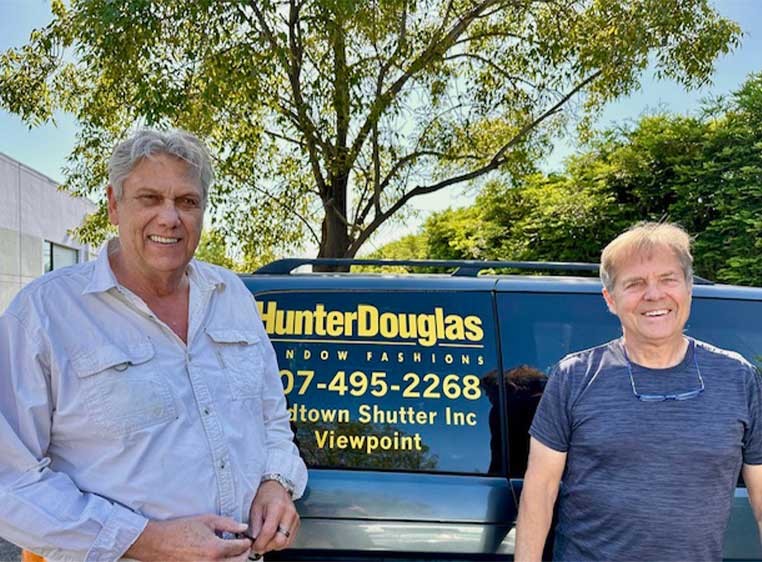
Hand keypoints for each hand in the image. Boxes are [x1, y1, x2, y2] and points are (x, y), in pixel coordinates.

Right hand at [124, 514, 252, 561]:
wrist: (158, 543)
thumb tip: (244, 527)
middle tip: (242, 547)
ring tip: (231, 554)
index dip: (246, 542)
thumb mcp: (206, 520)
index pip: (241, 548)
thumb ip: (228, 523)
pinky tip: (218, 557)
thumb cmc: (181, 529)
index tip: (246, 539)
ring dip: (233, 561)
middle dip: (244, 554)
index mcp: (215, 548)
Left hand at [249, 480, 299, 554]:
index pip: (269, 532)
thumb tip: (255, 542)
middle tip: (259, 546)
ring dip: (274, 546)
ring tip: (265, 541)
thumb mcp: (255, 508)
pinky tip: (273, 538)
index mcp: (277, 507)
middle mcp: (289, 514)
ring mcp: (295, 519)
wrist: (277, 488)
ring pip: (286, 542)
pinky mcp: (297, 524)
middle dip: (268, 547)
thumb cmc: (265, 496)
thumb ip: (255, 526)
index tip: (254, 547)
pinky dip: (280, 543)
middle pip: (280, 540)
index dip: (260, 543)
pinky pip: (289, 540)